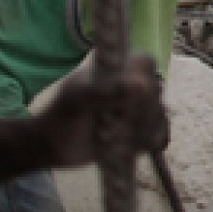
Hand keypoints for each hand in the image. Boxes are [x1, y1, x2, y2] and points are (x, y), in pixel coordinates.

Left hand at [35, 54, 168, 166]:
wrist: (54, 146)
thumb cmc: (62, 113)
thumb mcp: (77, 98)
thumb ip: (105, 90)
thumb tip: (140, 85)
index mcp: (117, 68)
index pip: (145, 63)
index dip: (145, 77)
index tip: (135, 95)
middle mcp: (131, 86)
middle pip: (156, 91)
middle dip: (137, 113)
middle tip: (110, 126)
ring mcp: (137, 110)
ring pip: (159, 115)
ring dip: (139, 131)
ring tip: (111, 141)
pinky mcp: (140, 132)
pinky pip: (158, 135)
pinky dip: (148, 142)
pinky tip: (128, 148)